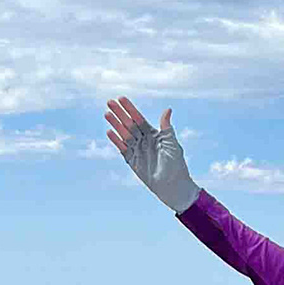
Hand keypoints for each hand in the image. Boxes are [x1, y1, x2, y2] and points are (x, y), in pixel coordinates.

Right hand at [106, 95, 200, 213]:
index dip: (131, 109)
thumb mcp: (172, 143)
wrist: (173, 185)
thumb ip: (166, 127)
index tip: (121, 99)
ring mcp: (137, 150)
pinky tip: (109, 131)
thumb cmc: (176, 164)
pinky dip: (116, 140)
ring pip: (124, 134)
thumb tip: (168, 109)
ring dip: (116, 124)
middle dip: (120, 113)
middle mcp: (144, 140)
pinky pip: (122, 148)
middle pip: (129, 124)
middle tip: (109, 102)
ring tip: (107, 114)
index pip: (140, 119)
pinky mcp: (132, 161)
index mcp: (154, 135)